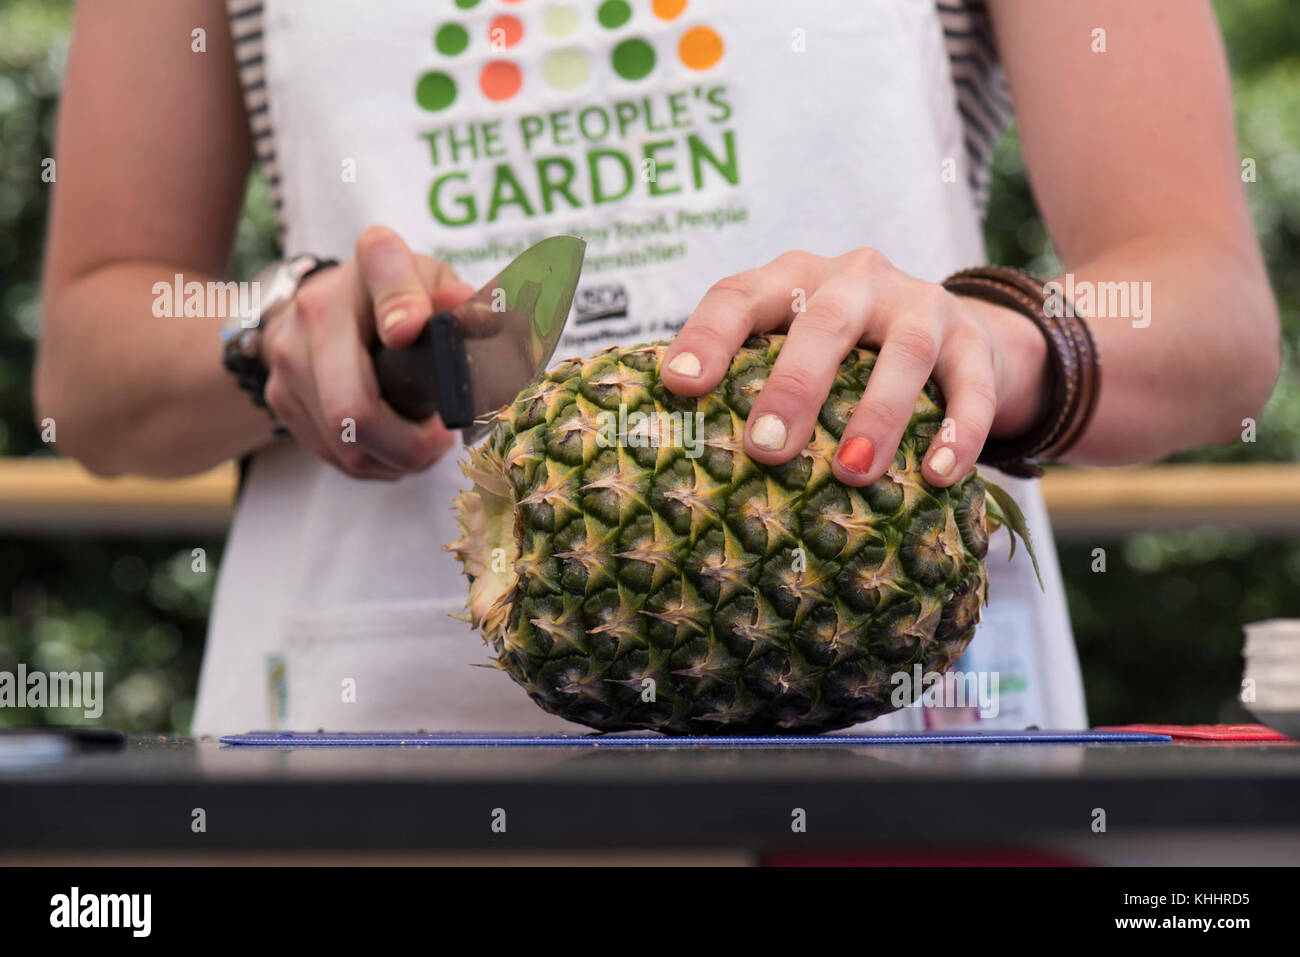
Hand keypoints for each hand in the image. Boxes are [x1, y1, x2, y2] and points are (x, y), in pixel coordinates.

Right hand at [259, 226, 473, 479]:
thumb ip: (465, 304)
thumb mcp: (438, 285)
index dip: (401, 306)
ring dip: (396, 459)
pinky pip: (333, 455)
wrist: (322, 306)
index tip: (409, 333)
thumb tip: (481, 320)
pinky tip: (395, 449)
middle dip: (409, 444)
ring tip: (424, 445)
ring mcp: (290, 356)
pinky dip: (374, 463)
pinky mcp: (280, 397)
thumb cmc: (398, 299)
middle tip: (441, 440)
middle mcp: (317, 306)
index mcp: (373, 263)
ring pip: (345, 444)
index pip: (387, 276)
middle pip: (354, 406)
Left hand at [660, 248, 1047, 486]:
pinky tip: (938, 474)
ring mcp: (920, 305)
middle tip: (766, 448)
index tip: (679, 384)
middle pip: (824, 322)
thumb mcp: (794, 346)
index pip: (740, 295)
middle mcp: (857, 280)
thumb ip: (749, 380)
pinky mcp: (973, 342)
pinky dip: (957, 431)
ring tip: (852, 473)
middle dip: (794, 386)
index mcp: (795, 278)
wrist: (952, 332)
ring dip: (878, 415)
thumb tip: (676, 454)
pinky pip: (970, 386)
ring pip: (905, 351)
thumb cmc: (845, 355)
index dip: (707, 336)